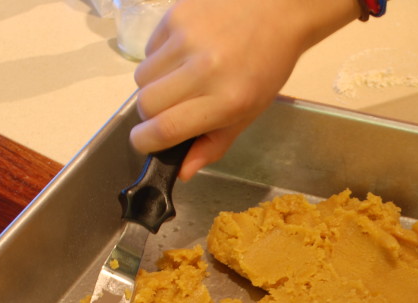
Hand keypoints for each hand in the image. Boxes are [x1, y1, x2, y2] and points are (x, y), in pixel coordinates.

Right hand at [130, 0, 360, 179]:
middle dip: (151, 114)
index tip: (146, 142)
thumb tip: (182, 171)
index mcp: (225, 100)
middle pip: (145, 105)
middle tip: (171, 108)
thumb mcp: (249, 111)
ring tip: (182, 77)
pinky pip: (148, 50)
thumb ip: (214, 144)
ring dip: (154, 85)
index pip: (165, 129)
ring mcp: (186, 39)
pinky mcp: (175, 16)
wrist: (276, 10)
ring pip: (141, 78)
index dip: (146, 142)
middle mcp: (203, 70)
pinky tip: (185, 52)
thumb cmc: (265, 66)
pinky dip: (159, 58)